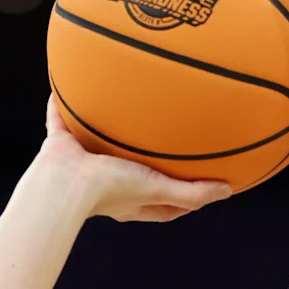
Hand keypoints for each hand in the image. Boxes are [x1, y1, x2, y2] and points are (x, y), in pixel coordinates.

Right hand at [38, 93, 231, 221]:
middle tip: (165, 147)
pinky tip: (71, 83)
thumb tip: (227, 191)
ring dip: (109, 131)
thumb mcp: (159, 189)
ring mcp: (83, 166)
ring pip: (99, 145)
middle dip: (148, 163)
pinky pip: (63, 120)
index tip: (200, 187)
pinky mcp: (61, 146)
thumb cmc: (111, 188)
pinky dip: (64, 106)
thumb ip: (192, 193)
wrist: (64, 182)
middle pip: (134, 174)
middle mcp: (107, 185)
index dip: (182, 198)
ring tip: (123, 109)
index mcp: (129, 201)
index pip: (163, 205)